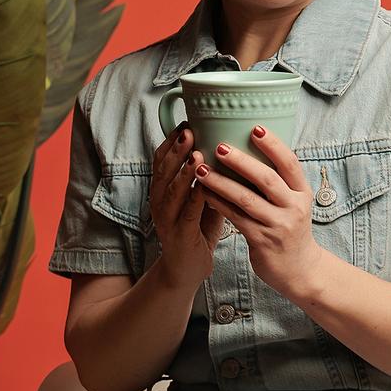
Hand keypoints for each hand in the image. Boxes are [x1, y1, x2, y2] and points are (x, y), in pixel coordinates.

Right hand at [148, 124, 228, 289]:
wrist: (187, 269)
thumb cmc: (198, 229)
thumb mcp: (201, 198)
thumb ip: (209, 176)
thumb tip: (230, 148)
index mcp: (163, 189)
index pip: (162, 159)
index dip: (171, 140)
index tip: (185, 121)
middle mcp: (160, 201)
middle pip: (163, 170)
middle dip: (176, 149)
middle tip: (189, 129)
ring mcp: (167, 219)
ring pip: (172, 191)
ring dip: (184, 171)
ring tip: (196, 153)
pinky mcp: (179, 236)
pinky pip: (186, 214)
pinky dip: (195, 198)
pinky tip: (204, 186)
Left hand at [190, 128, 322, 299]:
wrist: (299, 270)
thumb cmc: (290, 228)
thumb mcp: (293, 202)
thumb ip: (278, 180)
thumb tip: (252, 146)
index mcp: (302, 192)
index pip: (290, 163)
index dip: (273, 145)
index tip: (255, 128)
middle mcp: (293, 207)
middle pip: (267, 179)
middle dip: (241, 161)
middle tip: (218, 147)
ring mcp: (278, 225)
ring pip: (246, 199)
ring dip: (221, 183)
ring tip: (200, 169)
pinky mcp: (262, 241)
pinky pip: (236, 218)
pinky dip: (219, 204)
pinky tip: (204, 193)